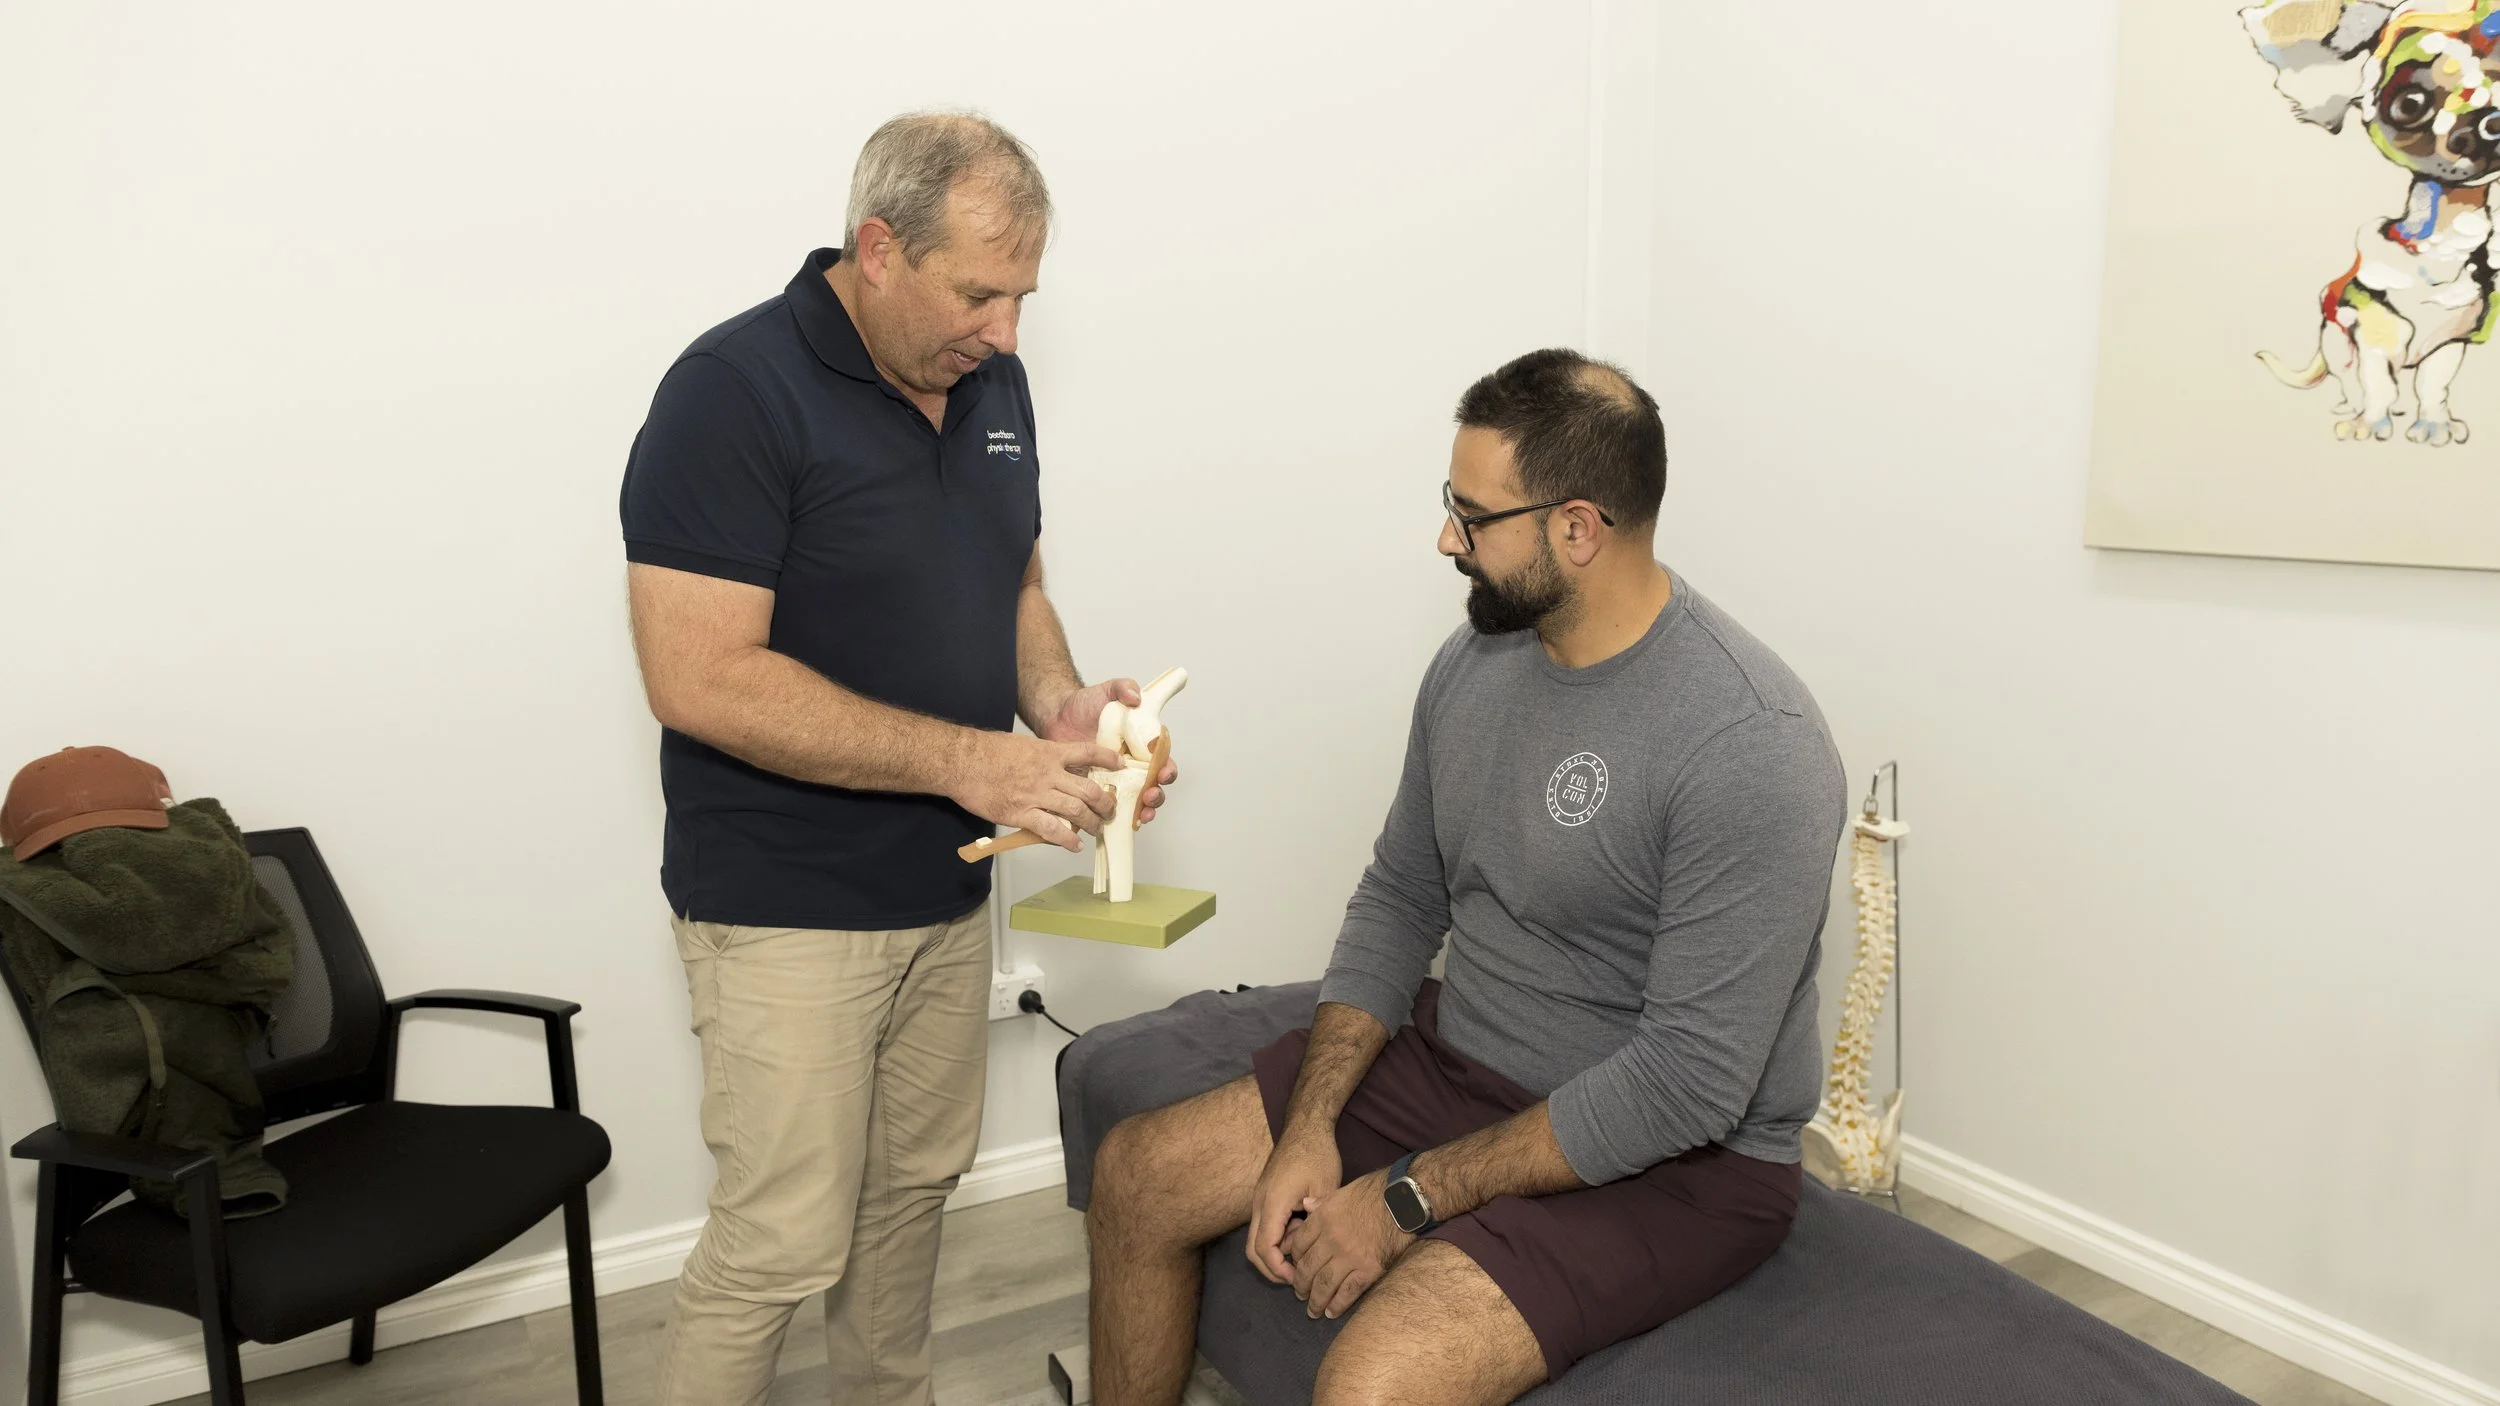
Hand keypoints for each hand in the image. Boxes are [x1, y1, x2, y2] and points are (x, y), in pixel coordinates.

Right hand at [951, 731, 1117, 851]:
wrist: (962, 761)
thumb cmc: (986, 751)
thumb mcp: (1021, 744)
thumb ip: (1041, 754)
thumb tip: (1052, 762)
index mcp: (1048, 753)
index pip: (1087, 753)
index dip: (1107, 760)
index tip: (1120, 765)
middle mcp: (1048, 773)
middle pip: (1088, 789)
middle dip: (1104, 803)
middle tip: (1110, 810)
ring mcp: (1036, 794)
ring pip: (1075, 811)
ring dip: (1090, 823)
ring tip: (1097, 829)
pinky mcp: (1021, 813)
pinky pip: (1051, 829)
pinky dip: (1066, 839)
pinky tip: (1074, 845)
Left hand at [1041, 679, 1181, 823]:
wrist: (1057, 717)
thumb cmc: (1085, 705)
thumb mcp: (1106, 691)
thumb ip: (1123, 688)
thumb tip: (1136, 697)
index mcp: (1142, 746)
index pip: (1163, 761)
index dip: (1168, 770)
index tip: (1163, 773)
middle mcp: (1132, 766)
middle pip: (1154, 788)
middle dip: (1157, 796)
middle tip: (1149, 796)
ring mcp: (1116, 781)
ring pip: (1136, 803)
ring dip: (1143, 812)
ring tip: (1140, 814)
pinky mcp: (1096, 790)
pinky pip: (1109, 809)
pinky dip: (1116, 819)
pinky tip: (1115, 823)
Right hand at [1246, 1129, 1340, 1284]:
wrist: (1305, 1127)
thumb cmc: (1317, 1154)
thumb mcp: (1325, 1187)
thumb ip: (1317, 1219)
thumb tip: (1316, 1247)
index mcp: (1272, 1203)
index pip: (1265, 1248)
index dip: (1278, 1269)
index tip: (1298, 1277)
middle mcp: (1259, 1204)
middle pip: (1253, 1249)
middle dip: (1272, 1268)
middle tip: (1298, 1277)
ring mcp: (1260, 1200)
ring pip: (1257, 1238)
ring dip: (1277, 1251)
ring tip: (1304, 1252)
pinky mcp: (1265, 1197)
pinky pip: (1265, 1226)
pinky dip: (1279, 1237)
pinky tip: (1301, 1232)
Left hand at [1282, 1168, 1413, 1319]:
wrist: (1404, 1201)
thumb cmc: (1375, 1192)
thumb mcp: (1342, 1191)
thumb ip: (1322, 1202)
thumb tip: (1306, 1205)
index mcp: (1322, 1219)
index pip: (1299, 1245)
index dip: (1295, 1260)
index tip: (1296, 1268)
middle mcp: (1331, 1240)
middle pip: (1307, 1269)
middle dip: (1301, 1286)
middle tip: (1300, 1295)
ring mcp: (1349, 1257)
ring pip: (1324, 1285)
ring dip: (1315, 1301)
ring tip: (1313, 1311)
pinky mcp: (1368, 1270)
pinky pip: (1348, 1292)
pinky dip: (1337, 1305)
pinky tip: (1331, 1312)